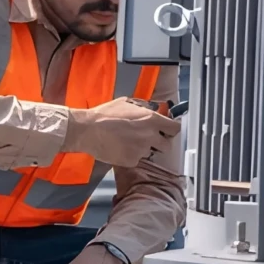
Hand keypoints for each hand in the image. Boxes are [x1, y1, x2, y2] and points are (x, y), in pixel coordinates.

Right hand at [64, 97, 180, 168]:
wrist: (88, 130)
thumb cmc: (105, 114)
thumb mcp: (126, 103)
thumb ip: (143, 107)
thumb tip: (153, 109)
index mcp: (151, 120)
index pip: (175, 129)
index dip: (171, 130)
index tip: (167, 130)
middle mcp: (150, 136)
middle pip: (166, 145)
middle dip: (159, 142)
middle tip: (147, 138)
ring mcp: (141, 150)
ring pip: (149, 153)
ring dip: (143, 149)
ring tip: (127, 142)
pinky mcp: (131, 161)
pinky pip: (136, 159)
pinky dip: (131, 156)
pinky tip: (120, 148)